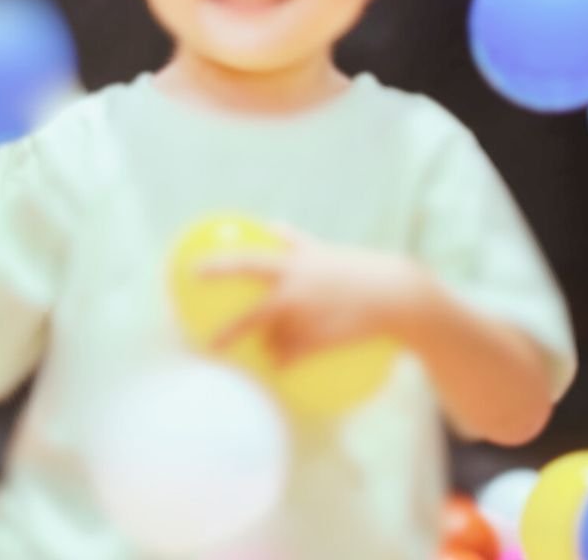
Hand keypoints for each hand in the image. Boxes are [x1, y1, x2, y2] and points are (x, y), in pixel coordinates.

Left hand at [204, 228, 424, 365]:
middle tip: (209, 345)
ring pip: (273, 343)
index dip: (217, 266)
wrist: (395, 297)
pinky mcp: (320, 343)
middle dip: (228, 333)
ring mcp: (307, 321)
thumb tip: (270, 224)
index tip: (193, 271)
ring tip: (271, 346)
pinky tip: (281, 364)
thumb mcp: (323, 250)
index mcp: (293, 267)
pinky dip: (283, 360)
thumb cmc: (357, 269)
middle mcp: (295, 294)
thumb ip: (293, 239)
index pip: (246, 263)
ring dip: (270, 346)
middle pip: (252, 318)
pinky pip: (290, 358)